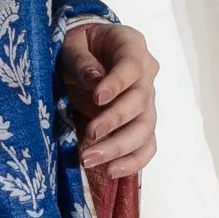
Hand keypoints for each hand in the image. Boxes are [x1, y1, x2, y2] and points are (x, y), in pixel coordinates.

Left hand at [57, 19, 159, 176]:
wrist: (85, 57)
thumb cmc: (79, 48)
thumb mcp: (72, 45)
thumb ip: (82, 61)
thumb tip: (95, 81)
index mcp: (131, 47)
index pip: (132, 66)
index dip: (117, 83)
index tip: (97, 97)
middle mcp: (146, 76)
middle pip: (141, 102)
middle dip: (115, 120)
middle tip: (90, 133)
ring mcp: (147, 102)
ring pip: (145, 129)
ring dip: (119, 147)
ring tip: (89, 159)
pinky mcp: (140, 124)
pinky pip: (146, 147)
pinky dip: (132, 162)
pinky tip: (111, 171)